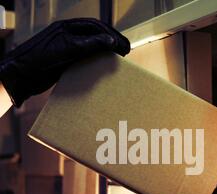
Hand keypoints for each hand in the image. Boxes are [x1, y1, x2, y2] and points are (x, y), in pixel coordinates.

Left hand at [0, 18, 129, 107]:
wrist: (22, 74)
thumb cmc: (40, 57)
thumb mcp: (68, 48)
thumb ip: (90, 43)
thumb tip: (110, 40)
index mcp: (68, 27)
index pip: (96, 27)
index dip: (112, 35)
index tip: (124, 45)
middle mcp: (69, 36)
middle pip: (96, 36)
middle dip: (112, 42)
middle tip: (127, 52)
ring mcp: (68, 49)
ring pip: (92, 48)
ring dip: (106, 52)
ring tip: (119, 59)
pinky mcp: (66, 62)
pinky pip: (86, 59)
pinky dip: (97, 62)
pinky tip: (104, 67)